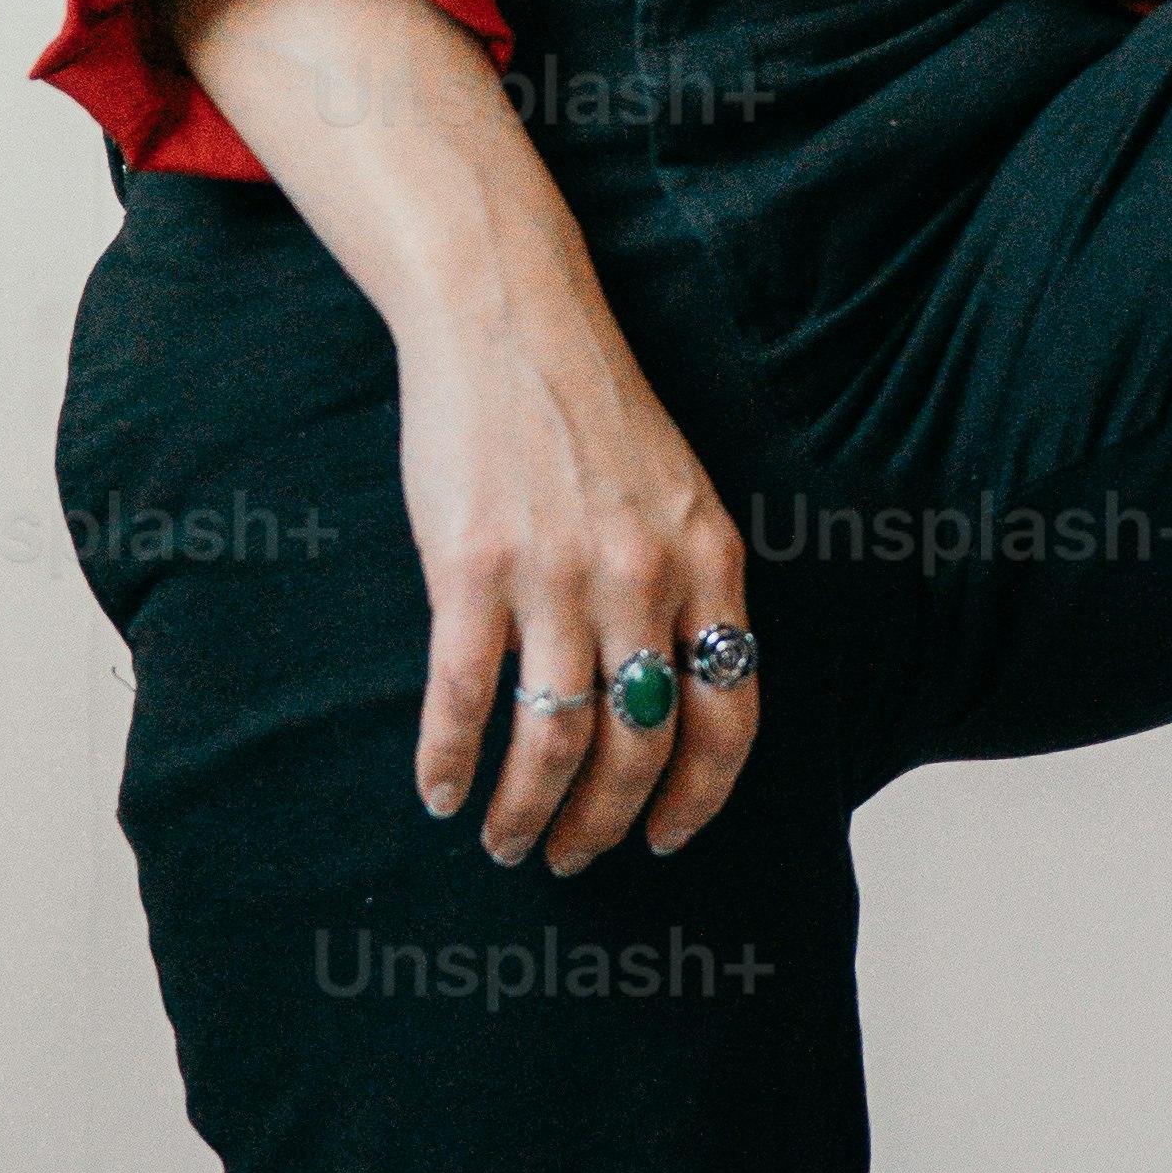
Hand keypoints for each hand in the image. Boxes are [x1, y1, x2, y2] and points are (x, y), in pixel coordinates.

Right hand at [391, 268, 763, 876]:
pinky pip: (466, 696)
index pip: (729, 715)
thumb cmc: (589, 406)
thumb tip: (673, 690)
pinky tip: (442, 790)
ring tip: (507, 840)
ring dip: (529, 809)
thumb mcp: (678, 492)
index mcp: (709, 562)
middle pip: (641, 745)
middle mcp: (644, 578)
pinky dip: (451, 759)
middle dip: (605, 822)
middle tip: (572, 857)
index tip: (667, 837)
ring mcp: (558, 576)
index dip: (700, 795)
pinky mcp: (472, 567)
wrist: (509, 315)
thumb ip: (686, 583)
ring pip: (556, 738)